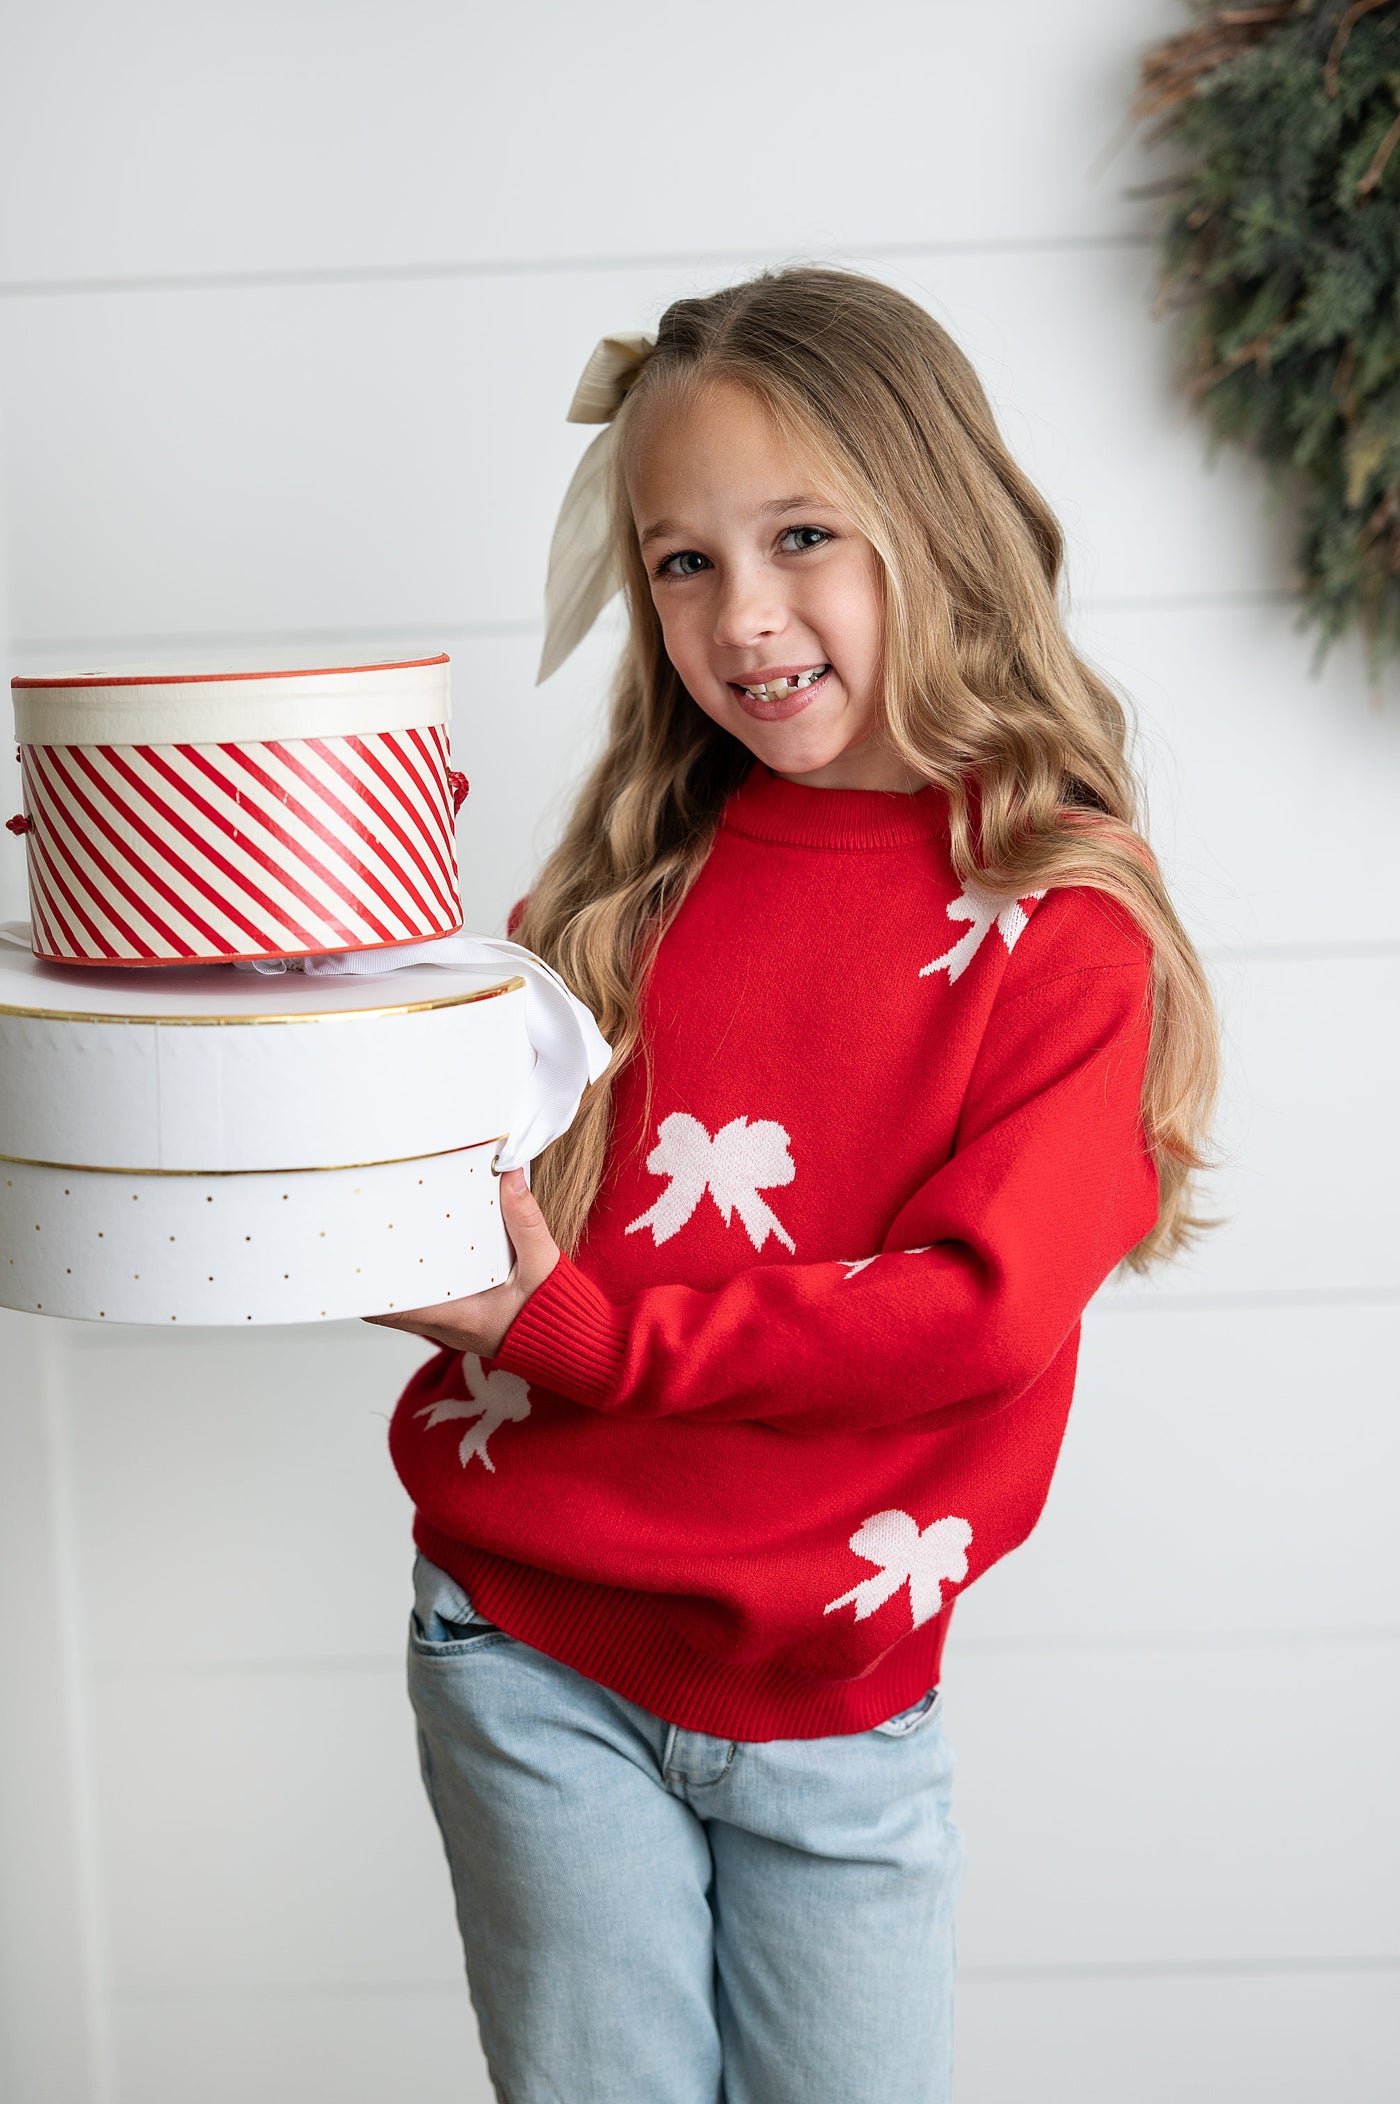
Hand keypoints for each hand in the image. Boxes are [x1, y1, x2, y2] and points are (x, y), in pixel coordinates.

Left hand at [362, 1167, 560, 1356]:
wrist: (576, 1345)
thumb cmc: (557, 1315)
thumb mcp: (542, 1265)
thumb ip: (525, 1221)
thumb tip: (509, 1175)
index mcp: (456, 1317)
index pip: (390, 1311)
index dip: (361, 1291)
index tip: (347, 1262)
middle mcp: (447, 1325)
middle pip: (390, 1303)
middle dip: (374, 1273)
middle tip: (362, 1235)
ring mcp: (454, 1324)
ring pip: (408, 1302)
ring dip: (397, 1275)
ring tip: (386, 1235)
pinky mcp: (465, 1317)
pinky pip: (431, 1298)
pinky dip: (422, 1277)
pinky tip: (424, 1247)